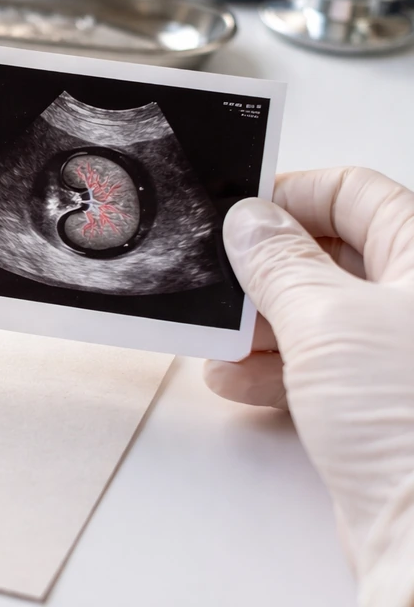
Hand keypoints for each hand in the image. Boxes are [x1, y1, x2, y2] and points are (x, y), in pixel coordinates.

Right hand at [204, 168, 413, 606]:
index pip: (358, 194)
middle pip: (332, 254)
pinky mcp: (376, 402)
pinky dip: (271, 367)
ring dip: (261, 323)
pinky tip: (235, 378)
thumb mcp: (326, 320)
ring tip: (221, 336)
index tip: (242, 210)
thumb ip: (279, 263)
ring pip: (316, 312)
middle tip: (224, 277)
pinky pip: (315, 365)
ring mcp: (397, 353)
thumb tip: (249, 222)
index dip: (295, 195)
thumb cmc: (411, 421)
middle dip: (269, 268)